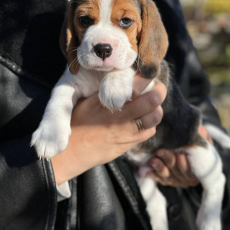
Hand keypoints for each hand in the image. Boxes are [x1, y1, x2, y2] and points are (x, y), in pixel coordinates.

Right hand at [52, 75, 166, 184]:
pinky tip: (142, 122)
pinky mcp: (128, 145)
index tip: (146, 76)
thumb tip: (125, 79)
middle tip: (156, 88)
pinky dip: (150, 125)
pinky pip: (149, 132)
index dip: (146, 78)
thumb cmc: (76, 123)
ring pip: (155, 116)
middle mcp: (119, 116)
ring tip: (150, 106)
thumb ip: (106, 90)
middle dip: (158, 90)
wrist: (70, 153)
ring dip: (156, 109)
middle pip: (152, 99)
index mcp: (106, 100)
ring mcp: (125, 132)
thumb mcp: (86, 101)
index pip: (136, 85)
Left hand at [147, 125, 212, 187]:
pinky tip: (148, 171)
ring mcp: (179, 180)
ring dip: (159, 168)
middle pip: (178, 171)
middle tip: (159, 151)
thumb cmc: (198, 144)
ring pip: (168, 176)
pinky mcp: (169, 181)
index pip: (191, 167)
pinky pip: (161, 180)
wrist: (194, 152)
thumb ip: (201, 135)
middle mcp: (190, 177)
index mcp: (200, 167)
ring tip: (152, 160)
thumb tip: (197, 129)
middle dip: (168, 161)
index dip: (183, 161)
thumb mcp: (203, 138)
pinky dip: (154, 175)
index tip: (178, 152)